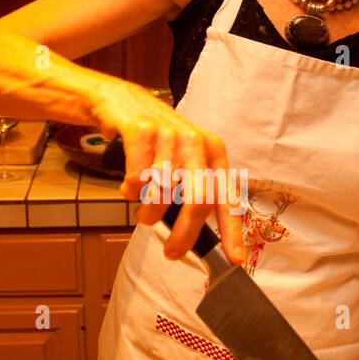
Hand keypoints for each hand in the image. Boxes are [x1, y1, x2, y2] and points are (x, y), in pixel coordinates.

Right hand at [91, 78, 245, 264]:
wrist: (124, 101)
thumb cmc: (157, 140)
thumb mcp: (185, 159)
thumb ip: (194, 190)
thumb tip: (196, 235)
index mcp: (213, 153)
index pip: (227, 197)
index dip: (232, 231)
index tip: (235, 258)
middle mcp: (196, 143)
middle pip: (198, 202)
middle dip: (183, 235)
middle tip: (172, 251)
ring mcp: (170, 136)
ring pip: (162, 195)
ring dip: (148, 213)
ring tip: (144, 210)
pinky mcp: (142, 131)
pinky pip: (136, 180)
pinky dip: (130, 192)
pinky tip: (130, 186)